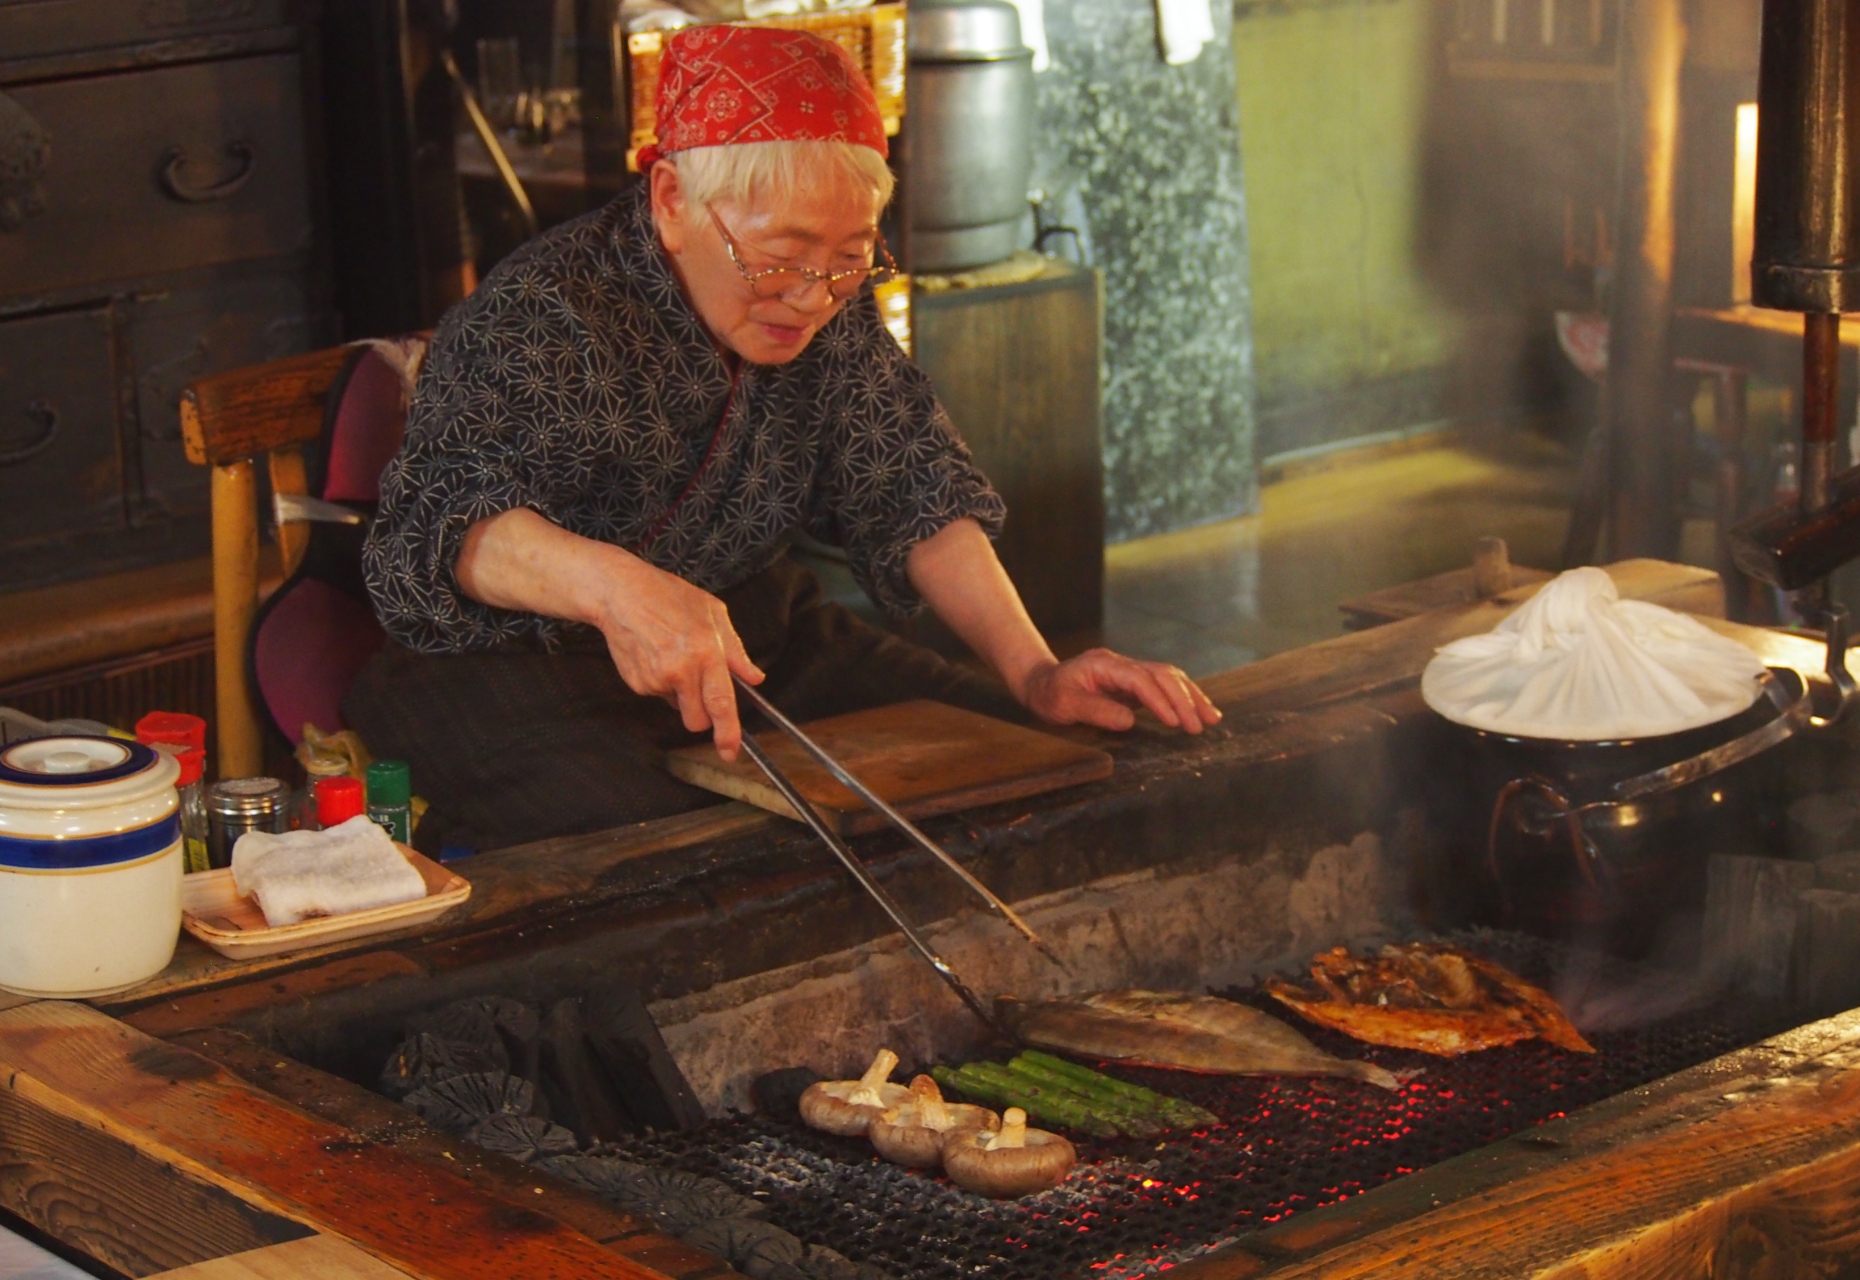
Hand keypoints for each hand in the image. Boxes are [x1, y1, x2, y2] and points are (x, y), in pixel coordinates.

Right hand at [590, 557, 764, 759]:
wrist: (619, 593)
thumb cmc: (667, 596)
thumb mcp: (712, 613)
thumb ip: (735, 651)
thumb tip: (754, 678)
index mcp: (706, 652)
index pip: (721, 703)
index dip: (728, 732)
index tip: (730, 751)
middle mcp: (681, 671)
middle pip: (696, 720)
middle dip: (702, 714)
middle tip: (699, 688)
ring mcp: (655, 680)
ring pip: (676, 706)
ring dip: (679, 692)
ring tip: (672, 656)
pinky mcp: (636, 684)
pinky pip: (657, 695)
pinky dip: (660, 683)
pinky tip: (655, 655)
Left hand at [1019, 648, 1220, 733]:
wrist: (1041, 683)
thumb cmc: (1049, 694)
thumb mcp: (1063, 704)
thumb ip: (1096, 710)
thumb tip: (1130, 720)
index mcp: (1104, 665)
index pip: (1139, 679)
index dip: (1159, 699)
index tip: (1174, 721)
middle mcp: (1121, 664)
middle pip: (1161, 675)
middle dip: (1184, 700)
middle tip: (1200, 726)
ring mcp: (1129, 672)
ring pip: (1168, 678)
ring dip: (1191, 697)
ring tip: (1212, 718)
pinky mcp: (1133, 683)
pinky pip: (1164, 686)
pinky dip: (1183, 698)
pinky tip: (1198, 711)